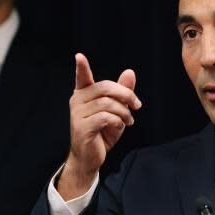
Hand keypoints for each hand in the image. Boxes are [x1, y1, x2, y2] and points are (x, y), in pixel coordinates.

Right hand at [58, 53, 140, 199]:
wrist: (90, 158)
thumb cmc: (102, 132)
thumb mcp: (116, 110)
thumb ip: (122, 91)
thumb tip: (129, 72)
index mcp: (83, 94)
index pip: (81, 77)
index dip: (81, 67)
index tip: (79, 56)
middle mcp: (77, 101)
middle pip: (105, 88)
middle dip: (125, 94)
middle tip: (137, 105)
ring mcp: (78, 114)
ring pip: (107, 103)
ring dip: (124, 111)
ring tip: (129, 120)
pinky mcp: (82, 127)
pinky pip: (105, 117)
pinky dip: (118, 120)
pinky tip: (121, 125)